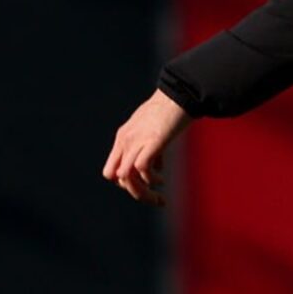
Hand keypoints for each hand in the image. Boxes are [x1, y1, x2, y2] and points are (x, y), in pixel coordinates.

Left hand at [102, 91, 189, 206]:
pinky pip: (141, 168)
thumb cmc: (170, 111)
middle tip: (156, 199)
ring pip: (126, 178)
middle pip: (117, 178)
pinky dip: (151, 180)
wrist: (180, 93)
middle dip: (136, 194)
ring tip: (159, 198)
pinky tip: (162, 180)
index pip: (112, 172)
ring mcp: (137, 140)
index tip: (147, 186)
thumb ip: (150, 146)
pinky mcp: (152, 141)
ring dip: (143, 193)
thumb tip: (157, 165)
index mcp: (123, 138)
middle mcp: (125, 140)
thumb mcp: (153, 130)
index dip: (128, 183)